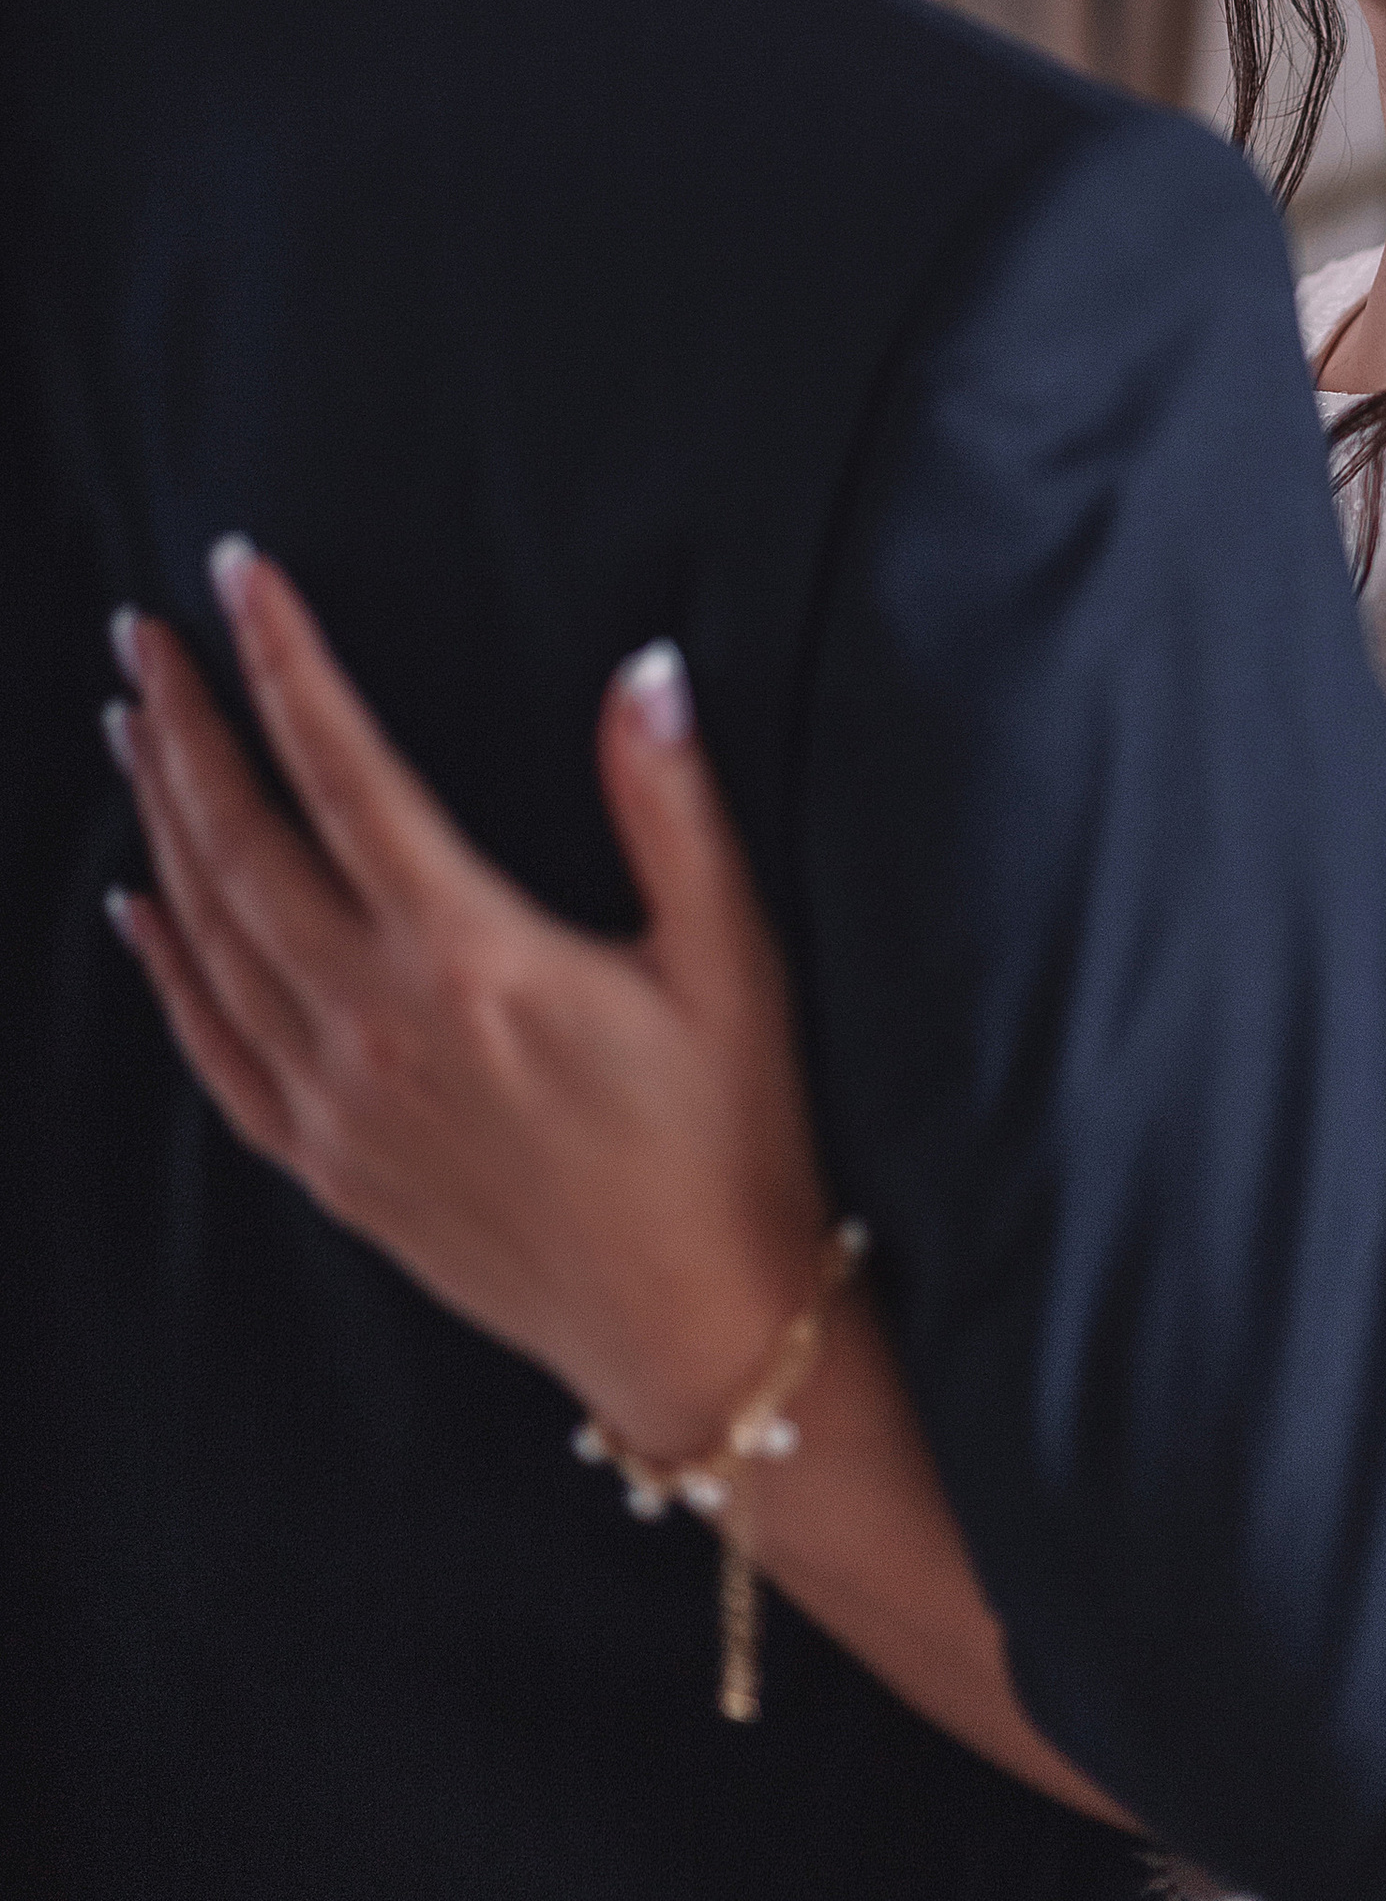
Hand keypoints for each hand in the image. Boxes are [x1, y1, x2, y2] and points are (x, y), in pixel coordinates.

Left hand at [107, 545, 834, 1459]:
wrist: (700, 1331)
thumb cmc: (732, 1137)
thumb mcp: (730, 956)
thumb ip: (672, 804)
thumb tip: (646, 666)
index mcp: (471, 955)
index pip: (345, 770)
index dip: (283, 662)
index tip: (238, 575)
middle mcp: (376, 1026)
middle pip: (240, 844)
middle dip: (183, 727)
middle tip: (142, 635)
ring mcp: (338, 1105)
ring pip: (208, 938)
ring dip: (160, 823)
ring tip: (132, 729)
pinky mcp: (330, 1168)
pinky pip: (212, 1052)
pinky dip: (163, 970)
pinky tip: (138, 910)